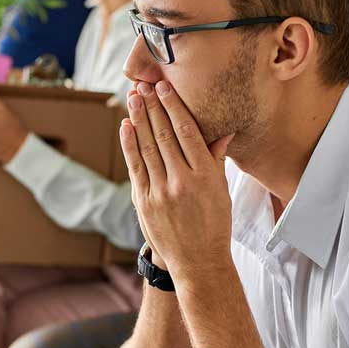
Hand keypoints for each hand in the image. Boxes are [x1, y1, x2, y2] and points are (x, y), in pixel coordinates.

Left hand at [121, 81, 234, 280]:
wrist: (198, 262)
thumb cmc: (214, 224)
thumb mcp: (222, 191)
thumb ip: (216, 159)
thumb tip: (222, 130)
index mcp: (206, 175)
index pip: (186, 132)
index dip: (173, 107)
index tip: (164, 88)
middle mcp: (182, 181)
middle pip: (164, 135)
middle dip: (151, 107)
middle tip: (143, 85)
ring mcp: (161, 192)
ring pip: (148, 147)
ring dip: (138, 120)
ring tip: (133, 98)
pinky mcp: (144, 202)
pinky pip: (136, 167)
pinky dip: (130, 145)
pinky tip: (126, 127)